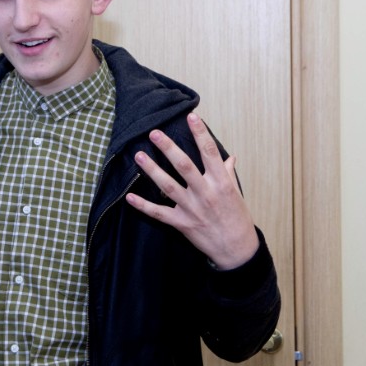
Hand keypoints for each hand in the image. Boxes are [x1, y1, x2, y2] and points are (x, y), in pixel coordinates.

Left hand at [126, 112, 258, 269]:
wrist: (236, 249)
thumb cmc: (237, 217)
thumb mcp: (235, 192)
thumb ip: (227, 173)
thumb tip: (229, 157)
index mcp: (221, 182)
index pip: (210, 152)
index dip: (200, 133)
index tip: (191, 116)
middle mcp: (206, 193)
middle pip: (184, 166)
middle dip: (168, 148)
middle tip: (154, 133)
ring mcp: (192, 209)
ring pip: (168, 186)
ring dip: (152, 170)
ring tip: (138, 156)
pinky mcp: (182, 223)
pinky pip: (159, 213)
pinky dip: (143, 206)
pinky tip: (129, 197)